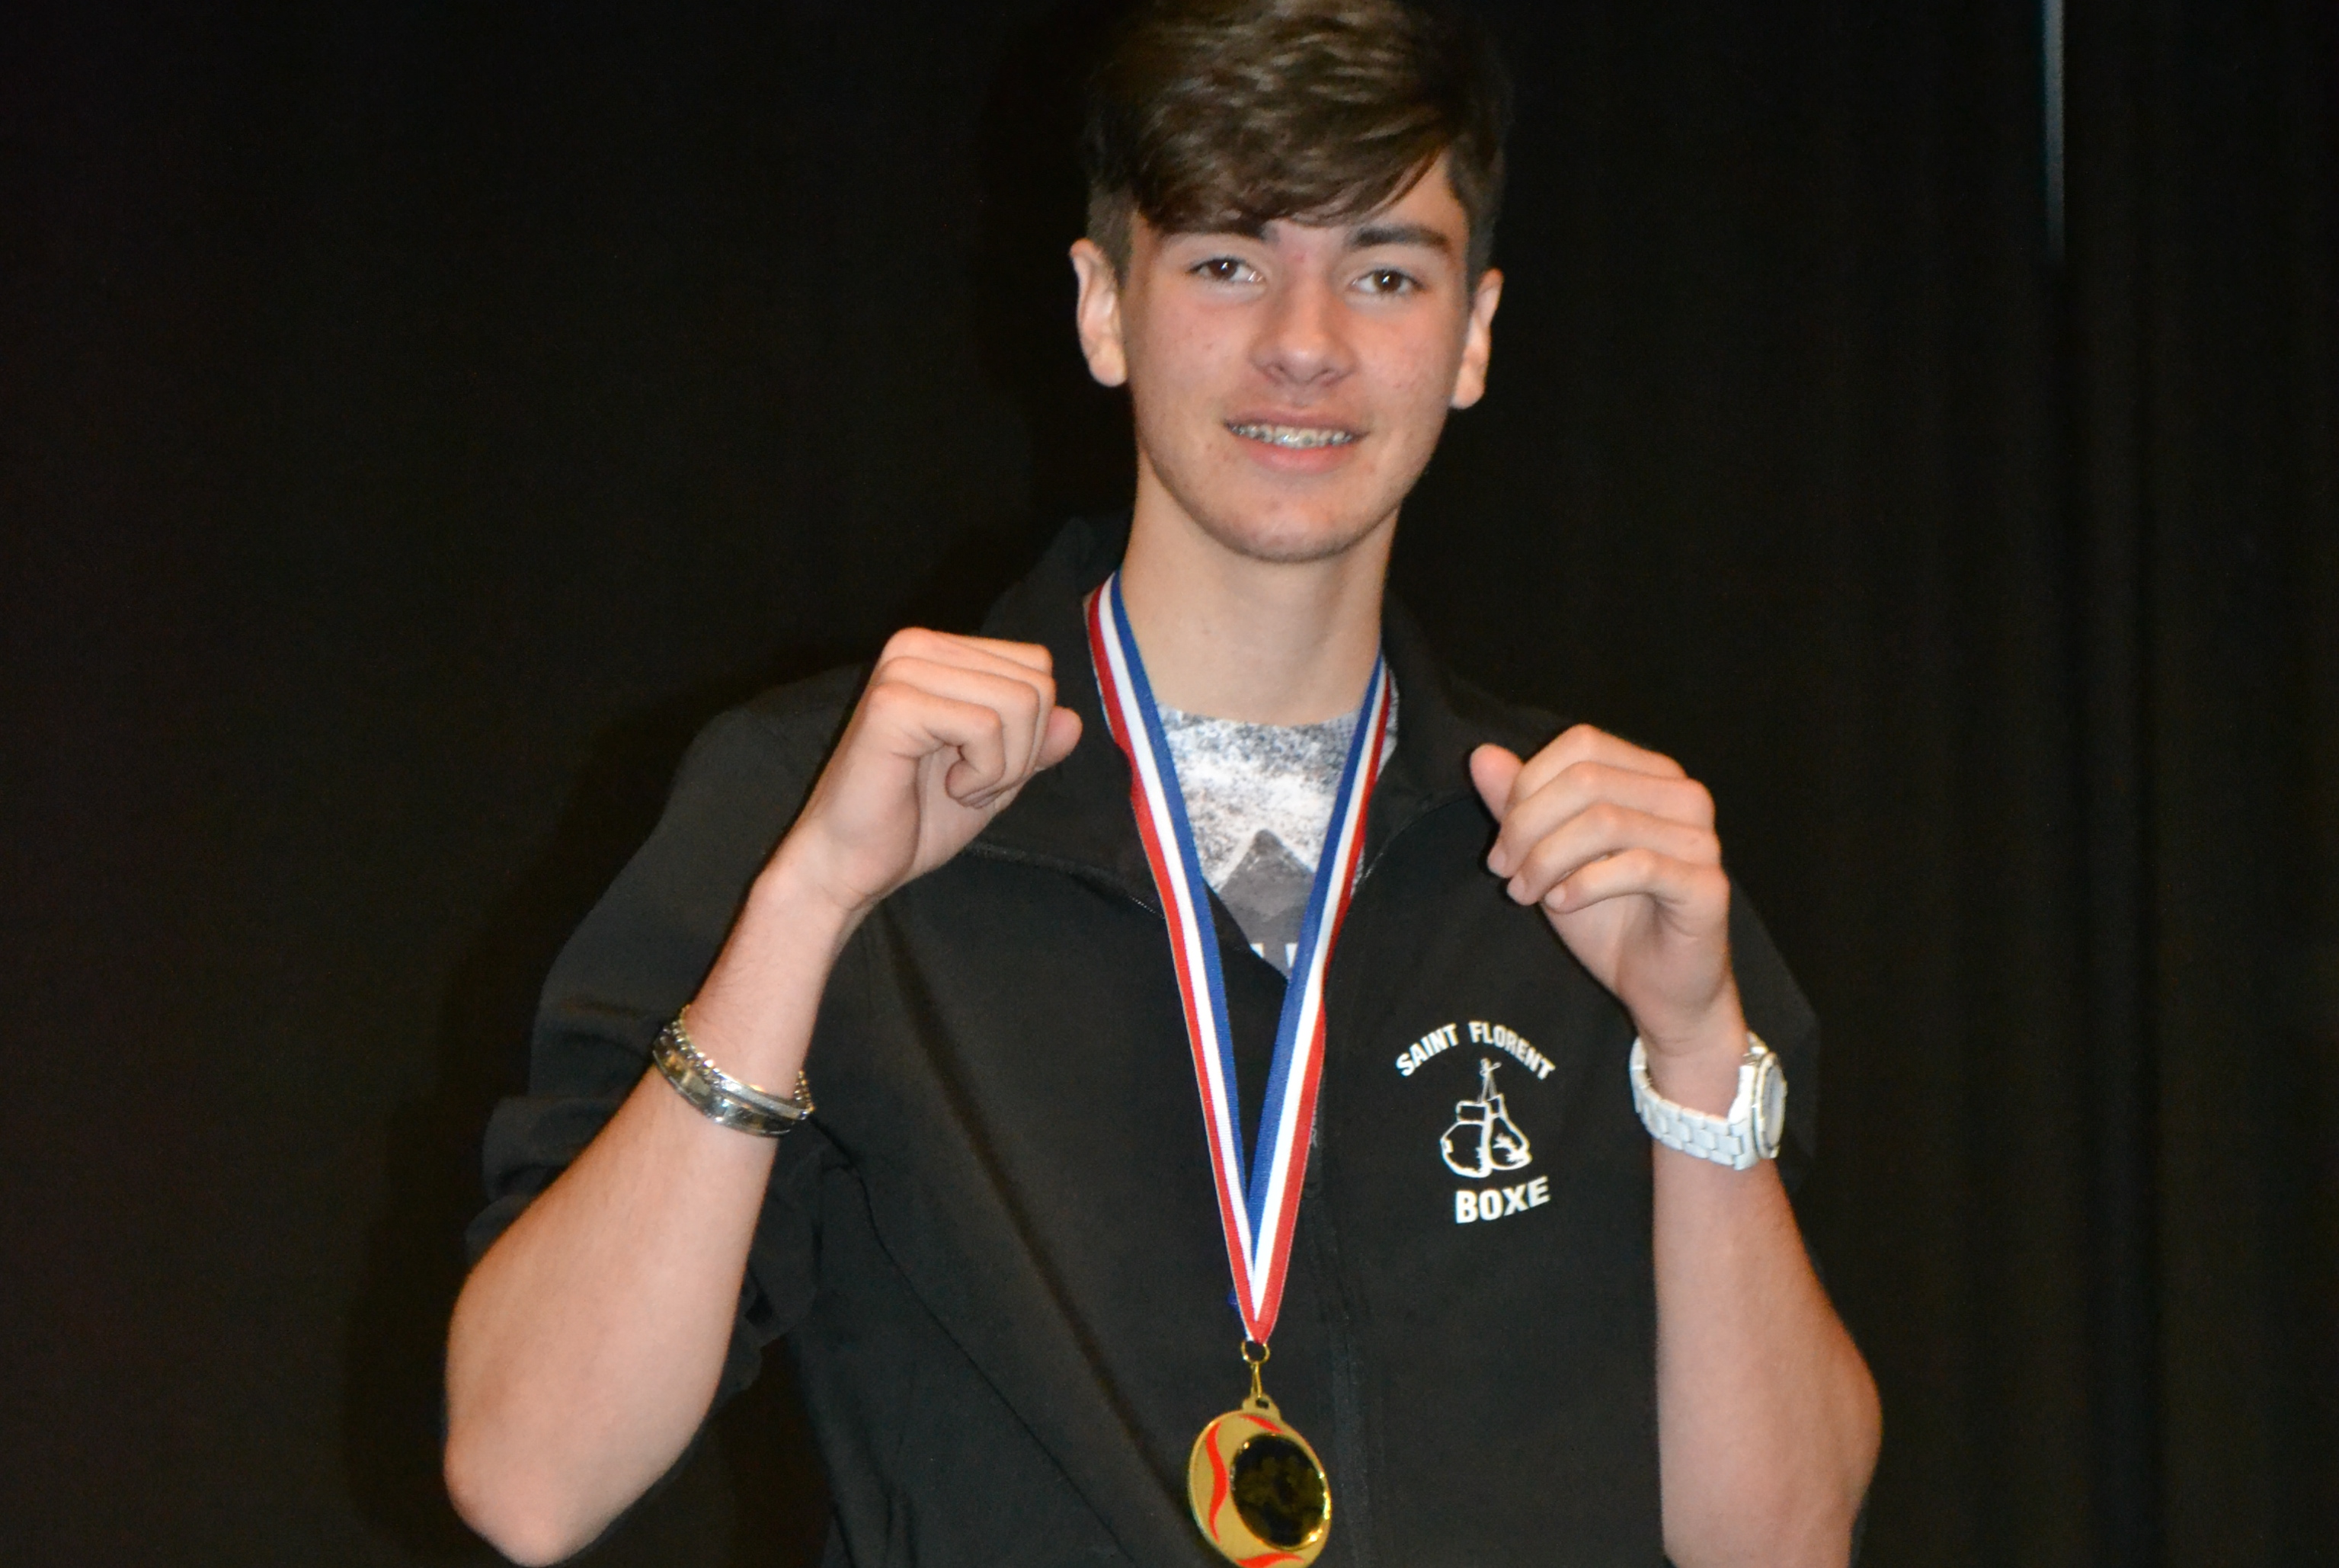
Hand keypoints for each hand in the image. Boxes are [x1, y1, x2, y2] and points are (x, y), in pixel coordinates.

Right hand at [774, 629, 1081, 919]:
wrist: (849, 865)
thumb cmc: (913, 822)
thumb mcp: (996, 780)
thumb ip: (1034, 746)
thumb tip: (1074, 720)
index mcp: (939, 653)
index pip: (1036, 666)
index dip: (1031, 731)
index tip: (983, 768)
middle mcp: (918, 646)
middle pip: (1036, 682)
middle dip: (1022, 751)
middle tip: (969, 781)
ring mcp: (902, 670)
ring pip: (1021, 702)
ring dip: (1003, 766)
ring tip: (956, 785)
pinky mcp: (893, 703)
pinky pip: (986, 726)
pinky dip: (983, 773)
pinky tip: (945, 788)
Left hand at [1470, 726, 1741, 1076]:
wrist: (1658, 988)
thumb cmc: (1608, 918)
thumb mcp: (1548, 856)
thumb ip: (1518, 806)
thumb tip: (1481, 755)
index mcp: (1651, 776)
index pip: (1582, 745)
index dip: (1528, 785)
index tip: (1501, 840)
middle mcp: (1684, 797)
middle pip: (1587, 779)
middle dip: (1528, 825)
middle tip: (1504, 871)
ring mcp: (1701, 839)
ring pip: (1605, 821)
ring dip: (1547, 859)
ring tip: (1526, 892)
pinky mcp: (1705, 885)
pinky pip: (1637, 866)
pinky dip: (1583, 884)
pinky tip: (1561, 904)